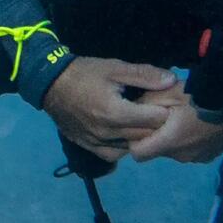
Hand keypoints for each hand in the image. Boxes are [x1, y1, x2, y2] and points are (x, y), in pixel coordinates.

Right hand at [44, 57, 178, 159]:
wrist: (50, 85)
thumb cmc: (84, 73)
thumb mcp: (115, 68)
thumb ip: (145, 75)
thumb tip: (172, 80)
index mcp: (116, 112)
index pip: (156, 119)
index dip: (165, 109)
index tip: (164, 101)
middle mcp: (108, 133)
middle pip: (146, 136)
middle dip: (156, 125)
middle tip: (155, 111)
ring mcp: (97, 142)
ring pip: (132, 147)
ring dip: (140, 136)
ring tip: (140, 121)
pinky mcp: (89, 147)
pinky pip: (114, 154)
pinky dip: (123, 146)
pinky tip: (123, 133)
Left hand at [128, 82, 222, 164]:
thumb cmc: (201, 98)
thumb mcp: (168, 92)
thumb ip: (145, 101)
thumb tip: (130, 107)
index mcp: (168, 142)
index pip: (137, 154)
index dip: (133, 141)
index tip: (138, 126)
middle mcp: (179, 156)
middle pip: (155, 151)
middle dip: (153, 136)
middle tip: (159, 117)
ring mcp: (194, 158)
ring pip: (172, 151)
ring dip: (170, 138)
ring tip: (178, 119)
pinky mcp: (206, 156)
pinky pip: (188, 151)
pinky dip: (186, 141)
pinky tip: (193, 126)